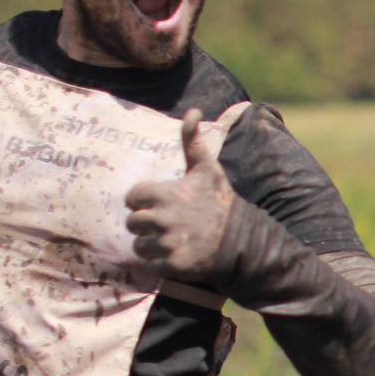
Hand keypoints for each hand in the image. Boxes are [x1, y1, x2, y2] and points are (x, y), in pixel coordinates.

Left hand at [125, 111, 236, 279]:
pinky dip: (160, 263)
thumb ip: (192, 141)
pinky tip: (178, 255)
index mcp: (166, 194)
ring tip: (174, 241)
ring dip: (152, 245)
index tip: (165, 204)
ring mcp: (168, 242)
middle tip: (170, 225)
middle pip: (133, 223)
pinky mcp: (172, 264)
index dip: (145, 201)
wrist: (242, 241)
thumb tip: (192, 110)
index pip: (132, 198)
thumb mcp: (207, 170)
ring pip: (138, 246)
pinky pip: (149, 265)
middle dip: (147, 225)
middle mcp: (164, 218)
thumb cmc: (219, 202)